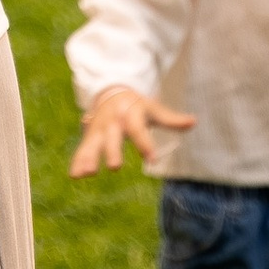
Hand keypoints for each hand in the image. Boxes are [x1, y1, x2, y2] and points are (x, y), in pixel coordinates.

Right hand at [69, 84, 195, 175]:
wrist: (111, 92)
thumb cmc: (137, 106)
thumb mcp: (153, 109)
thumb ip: (171, 119)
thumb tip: (193, 122)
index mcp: (130, 113)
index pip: (138, 129)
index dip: (144, 144)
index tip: (152, 160)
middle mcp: (112, 121)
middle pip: (112, 137)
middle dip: (112, 152)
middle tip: (115, 168)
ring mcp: (99, 129)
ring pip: (93, 144)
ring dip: (89, 158)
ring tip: (88, 173)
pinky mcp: (90, 136)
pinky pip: (83, 149)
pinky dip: (78, 161)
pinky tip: (75, 176)